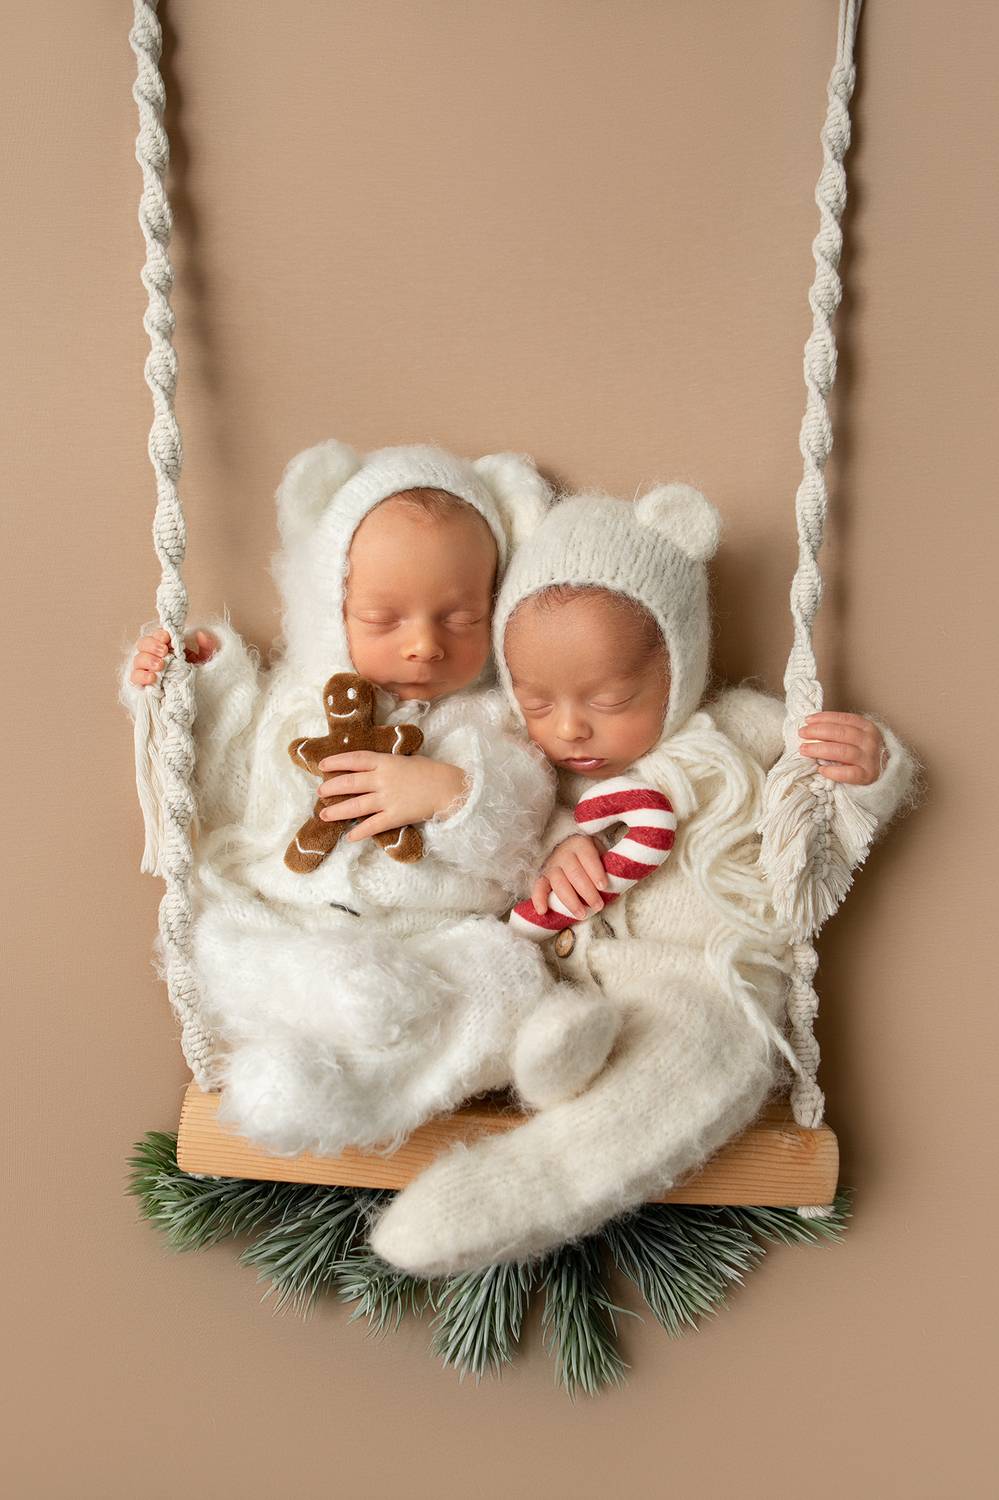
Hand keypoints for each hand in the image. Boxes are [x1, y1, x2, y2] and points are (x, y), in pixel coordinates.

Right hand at [129, 628, 218, 685]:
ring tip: (161, 665)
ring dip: (147, 660)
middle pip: (143, 644)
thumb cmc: (200, 676)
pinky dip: (141, 676)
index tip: (167, 638)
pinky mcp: (144, 684)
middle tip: (164, 651)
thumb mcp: (207, 661)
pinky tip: (152, 678)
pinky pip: (135, 678)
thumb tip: (201, 634)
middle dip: (152, 645)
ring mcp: (148, 670)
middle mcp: (155, 656)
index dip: (159, 634)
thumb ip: (207, 646)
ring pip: (138, 659)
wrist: (197, 700)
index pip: (157, 635)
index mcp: (168, 647)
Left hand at [316, 752, 467, 840]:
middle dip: (331, 787)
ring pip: (356, 805)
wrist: (449, 788)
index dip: (337, 761)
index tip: (323, 765)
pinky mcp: (395, 816)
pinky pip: (373, 825)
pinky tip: (350, 836)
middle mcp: (383, 779)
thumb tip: (371, 769)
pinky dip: (360, 832)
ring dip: (337, 811)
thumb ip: (387, 764)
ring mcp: (388, 799)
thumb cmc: (430, 772)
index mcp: (386, 762)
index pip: (355, 759)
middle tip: (320, 792)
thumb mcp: (406, 760)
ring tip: (324, 815)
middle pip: (350, 783)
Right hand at [531, 834, 607, 919]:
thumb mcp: (601, 852)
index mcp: (580, 844)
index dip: (595, 872)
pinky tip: (543, 911)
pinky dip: (539, 899)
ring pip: (558, 883)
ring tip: (582, 914)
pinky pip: (538, 887)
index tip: (603, 886)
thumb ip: (608, 863)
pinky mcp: (542, 876)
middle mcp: (564, 853)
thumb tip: (621, 879)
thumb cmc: (591, 856)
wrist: (570, 848)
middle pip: (574, 873)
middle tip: (598, 906)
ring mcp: (551, 865)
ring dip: (570, 901)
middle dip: (587, 891)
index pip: (588, 857)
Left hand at [798, 712, 886, 785]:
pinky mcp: (868, 776)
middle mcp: (870, 741)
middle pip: (841, 733)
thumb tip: (812, 727)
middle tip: (802, 733)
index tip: (807, 720)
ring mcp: (870, 759)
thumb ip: (840, 731)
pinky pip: (848, 773)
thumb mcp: (857, 737)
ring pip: (842, 751)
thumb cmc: (864, 753)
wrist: (884, 775)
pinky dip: (833, 771)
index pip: (844, 719)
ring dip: (820, 749)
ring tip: (804, 749)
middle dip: (818, 731)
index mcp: (867, 727)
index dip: (824, 718)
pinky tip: (821, 769)